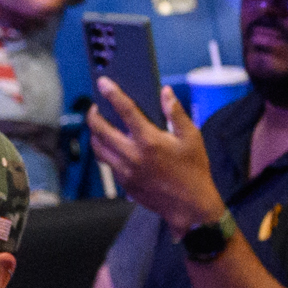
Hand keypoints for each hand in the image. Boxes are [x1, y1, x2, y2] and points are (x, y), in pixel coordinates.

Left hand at [87, 81, 225, 236]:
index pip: (125, 111)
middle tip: (95, 107)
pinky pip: (106, 163)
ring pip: (98, 148)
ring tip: (99, 125)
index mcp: (150, 140)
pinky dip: (104, 150)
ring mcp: (124, 171)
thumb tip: (165, 92)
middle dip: (93, 115)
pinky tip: (110, 144)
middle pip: (100, 130)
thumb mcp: (192, 137)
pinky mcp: (123, 182)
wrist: (189, 206)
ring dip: (95, 134)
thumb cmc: (194, 169)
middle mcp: (132, 155)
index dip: (112, 93)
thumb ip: (176, 113)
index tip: (103, 82)